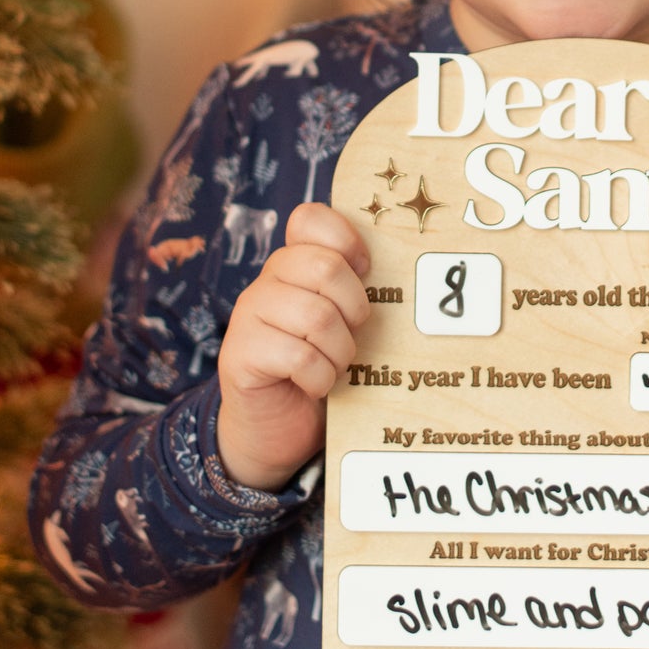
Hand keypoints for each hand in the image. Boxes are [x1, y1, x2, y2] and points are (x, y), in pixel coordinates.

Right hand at [215, 203, 369, 491]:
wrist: (275, 429)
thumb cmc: (319, 368)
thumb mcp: (341, 323)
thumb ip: (354, 291)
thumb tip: (410, 270)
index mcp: (293, 264)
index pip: (310, 219)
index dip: (346, 240)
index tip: (365, 273)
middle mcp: (266, 281)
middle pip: (324, 268)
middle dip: (353, 308)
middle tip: (353, 334)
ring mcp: (248, 316)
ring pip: (315, 316)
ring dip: (339, 351)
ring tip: (335, 365)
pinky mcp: (239, 354)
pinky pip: (298, 357)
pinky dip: (320, 378)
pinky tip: (315, 385)